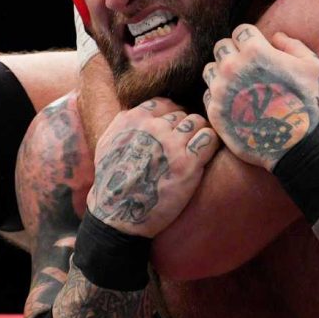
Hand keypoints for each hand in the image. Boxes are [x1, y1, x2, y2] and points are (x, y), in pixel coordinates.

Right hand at [87, 97, 219, 237]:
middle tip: (183, 147)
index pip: (165, 104)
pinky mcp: (187, 164)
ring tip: (194, 151)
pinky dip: (211, 144)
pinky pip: (210, 139)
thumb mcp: (107, 142)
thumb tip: (137, 109)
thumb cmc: (112, 181)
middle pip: (183, 114)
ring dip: (199, 134)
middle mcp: (154, 128)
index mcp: (134, 119)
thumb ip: (123, 121)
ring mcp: (172, 145)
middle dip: (185, 129)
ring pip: (198, 123)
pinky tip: (204, 156)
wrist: (119, 213)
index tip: (173, 131)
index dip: (172, 116)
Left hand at [203, 24, 318, 169]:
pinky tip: (234, 103)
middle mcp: (232, 67)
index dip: (250, 39)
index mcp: (255, 51)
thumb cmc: (306, 104)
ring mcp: (221, 89)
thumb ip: (293, 45)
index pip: (240, 31)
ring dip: (222, 73)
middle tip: (247, 67)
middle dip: (233, 53)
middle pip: (221, 47)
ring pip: (210, 69)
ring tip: (238, 85)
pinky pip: (208, 94)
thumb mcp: (312, 67)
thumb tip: (275, 36)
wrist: (294, 145)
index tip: (257, 50)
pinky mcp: (214, 111)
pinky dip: (219, 95)